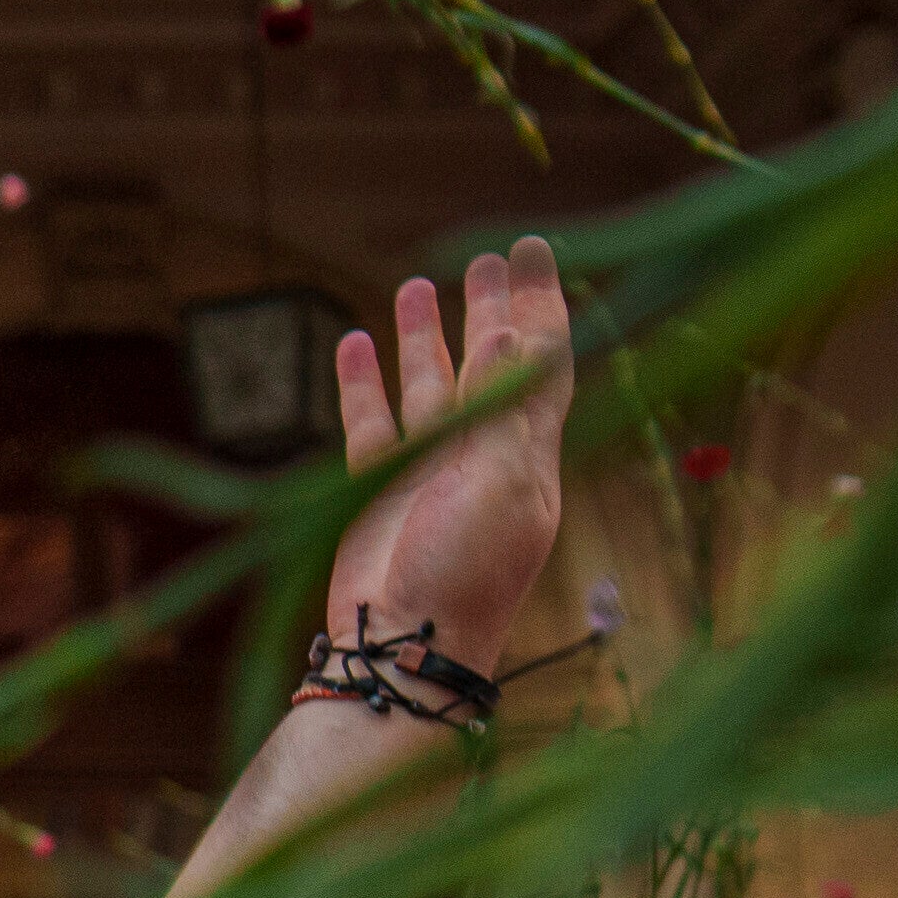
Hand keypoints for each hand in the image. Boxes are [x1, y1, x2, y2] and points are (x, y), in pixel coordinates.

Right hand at [316, 236, 575, 678]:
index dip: (541, 304)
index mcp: (530, 455)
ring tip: (415, 285)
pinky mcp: (378, 493)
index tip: (533, 248)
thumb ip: (506, 406)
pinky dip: (364, 384)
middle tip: (485, 257)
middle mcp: (485, 457)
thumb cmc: (466, 574)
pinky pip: (372, 423)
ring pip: (430, 387)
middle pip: (490, 366)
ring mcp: (430, 474)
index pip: (544, 360)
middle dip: (490, 310)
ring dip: (425, 338)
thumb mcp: (501, 483)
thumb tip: (515, 330)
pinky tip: (354, 344)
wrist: (403, 648)